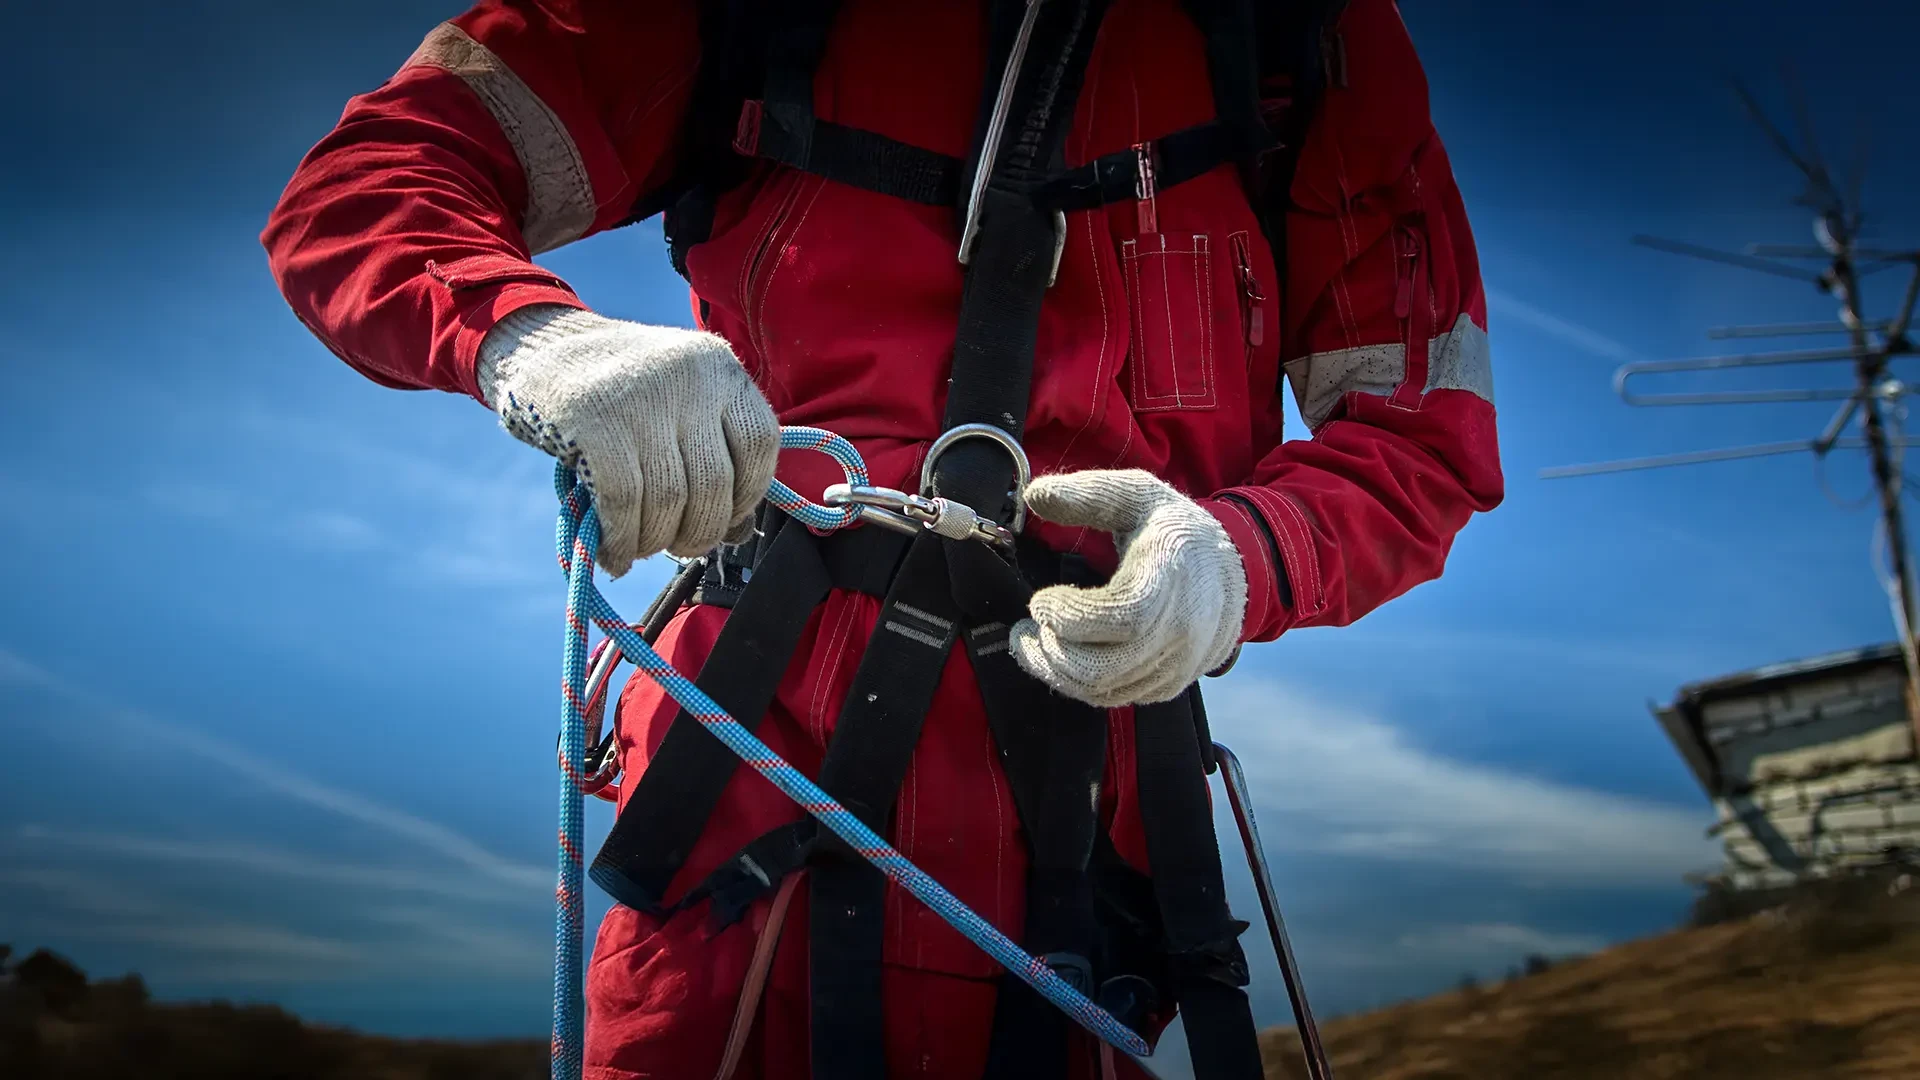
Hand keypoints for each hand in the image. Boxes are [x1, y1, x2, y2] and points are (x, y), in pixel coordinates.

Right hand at [477, 305, 779, 575]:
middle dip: (699, 532)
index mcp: (718, 365)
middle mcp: (687, 375)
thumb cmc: (621, 391)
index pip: (760, 444)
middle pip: (715, 483)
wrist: (541, 350)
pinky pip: (623, 502)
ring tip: (641, 548)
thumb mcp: (679, 404)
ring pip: (669, 500)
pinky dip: (622, 540)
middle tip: (679, 546)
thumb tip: (740, 533)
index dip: (747, 494)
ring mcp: (640, 397)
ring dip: (656, 541)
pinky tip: (614, 553)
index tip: (725, 517)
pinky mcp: (593, 423)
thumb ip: (714, 457)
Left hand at [1010, 470, 1247, 707]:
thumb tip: (1034, 495)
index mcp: (1170, 578)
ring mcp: (1177, 664)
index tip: (1040, 601)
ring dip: (1056, 671)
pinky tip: (1063, 656)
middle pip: (1102, 666)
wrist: (1236, 571)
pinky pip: (1115, 698)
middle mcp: (1180, 630)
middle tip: (1023, 630)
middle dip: (1049, 651)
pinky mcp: (1170, 685)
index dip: (1071, 616)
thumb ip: (1089, 492)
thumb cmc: (1176, 529)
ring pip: (1103, 690)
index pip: (1120, 615)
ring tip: (1032, 643)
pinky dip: (1079, 684)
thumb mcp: (1138, 494)